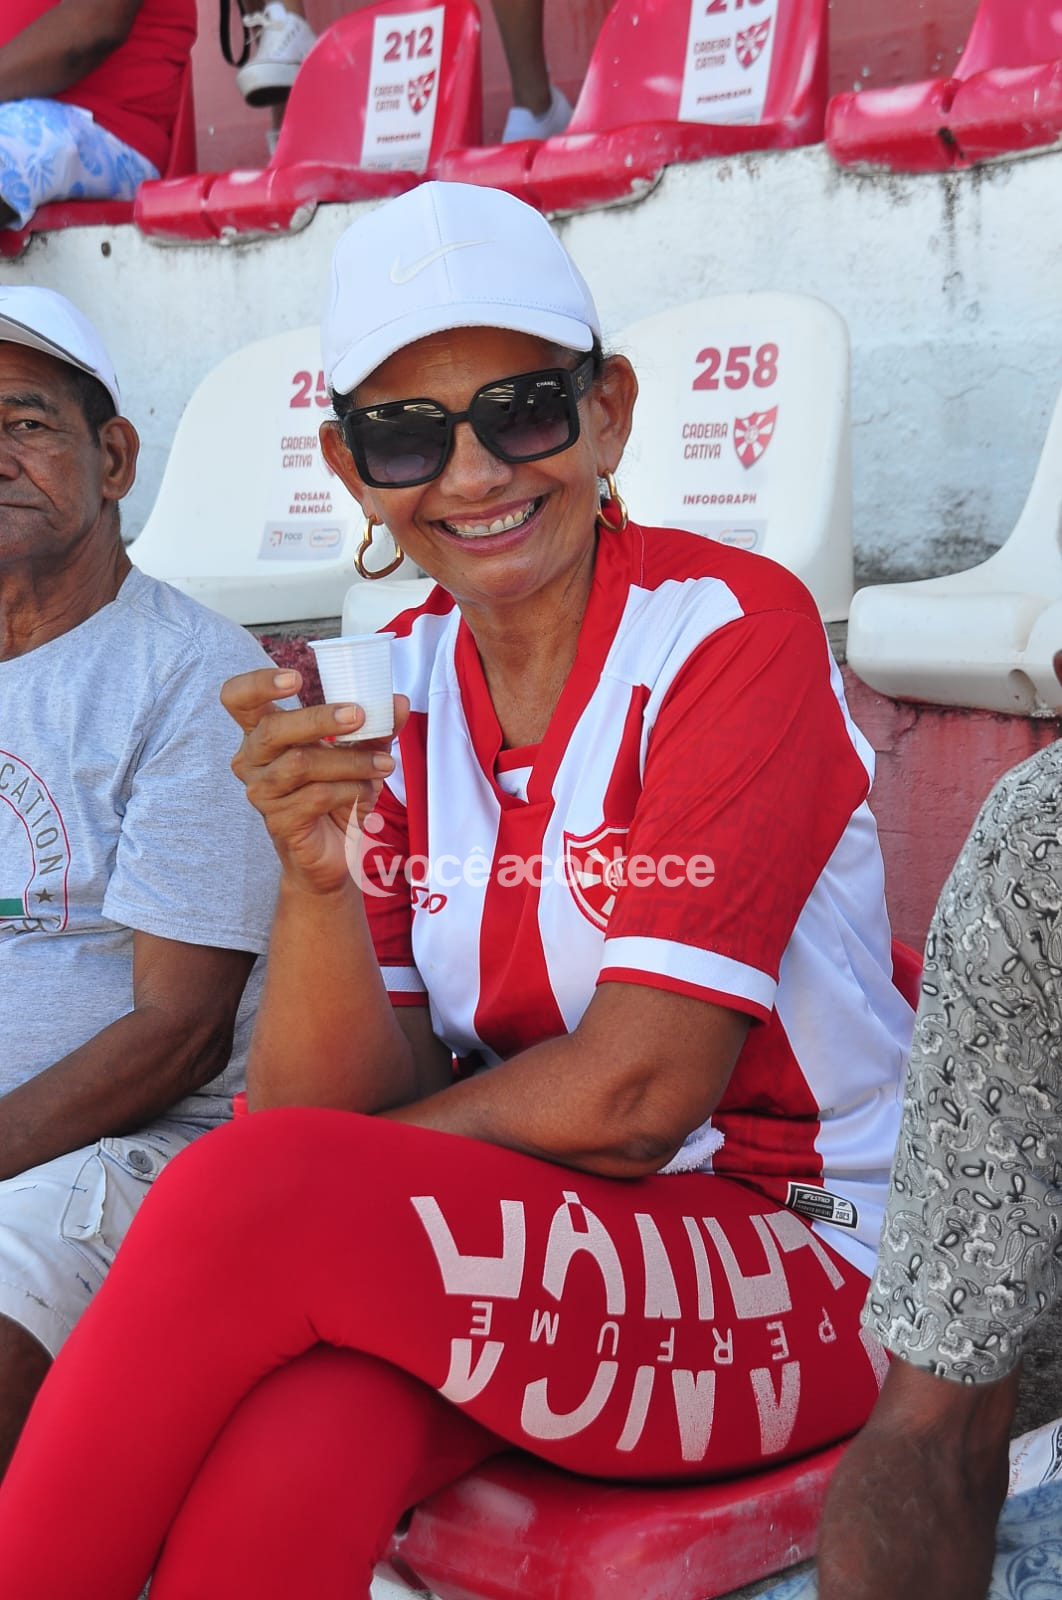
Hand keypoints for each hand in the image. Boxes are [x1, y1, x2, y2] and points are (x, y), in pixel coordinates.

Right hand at [221, 668, 408, 895]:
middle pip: (273, 729)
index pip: (237, 698)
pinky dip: (351, 789)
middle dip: (320, 719)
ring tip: (383, 764)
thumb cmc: (337, 793)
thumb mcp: (358, 753)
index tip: (295, 678)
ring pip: (302, 763)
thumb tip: (399, 702)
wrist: (335, 850)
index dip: (258, 683)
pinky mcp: (279, 821)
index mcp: (262, 732)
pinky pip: (316, 796)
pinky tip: (367, 792)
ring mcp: (261, 792)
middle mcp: (251, 759)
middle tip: (359, 715)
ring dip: (350, 761)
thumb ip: (376, 726)